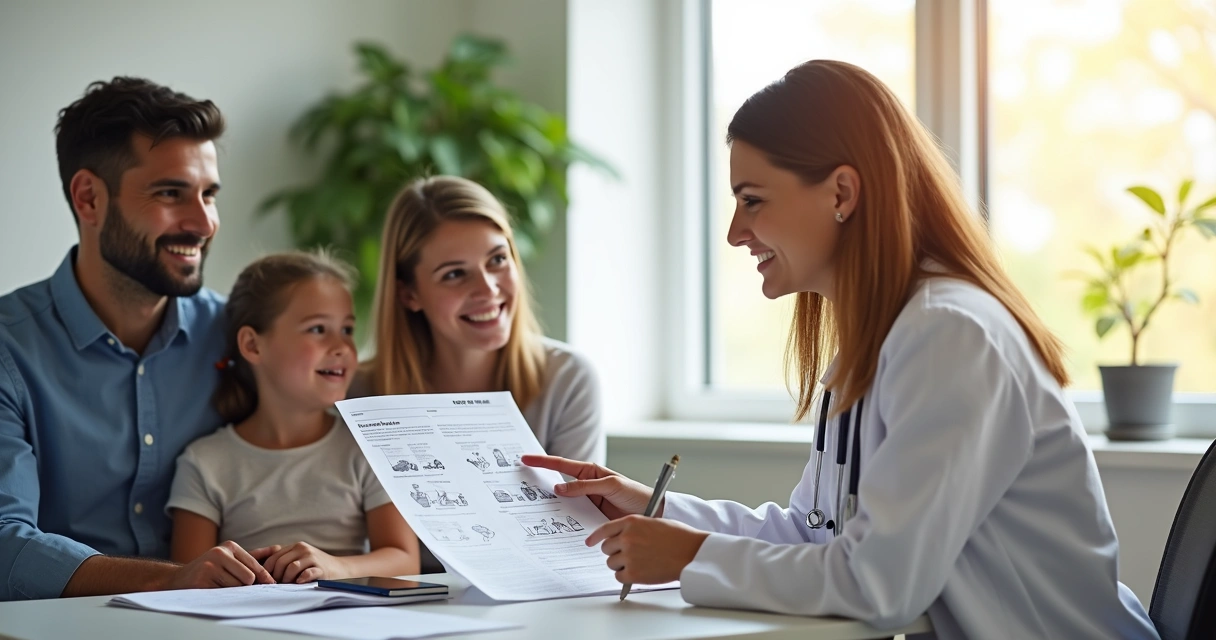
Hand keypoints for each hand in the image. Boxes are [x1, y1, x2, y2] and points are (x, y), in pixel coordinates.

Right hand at [165, 541, 278, 588]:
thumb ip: (254, 556)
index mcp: (230, 546)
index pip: (255, 565)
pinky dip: (221, 595)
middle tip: (233, 584)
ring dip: (232, 591)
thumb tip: (278, 549)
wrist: (180, 579)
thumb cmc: (212, 569)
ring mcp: (210, 565)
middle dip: (245, 586)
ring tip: (220, 585)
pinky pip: (224, 593)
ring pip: (237, 587)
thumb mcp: (232, 559)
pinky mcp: (202, 579)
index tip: (270, 584)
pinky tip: (213, 589)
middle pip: (248, 578)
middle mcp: (220, 552)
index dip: (264, 578)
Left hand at [264, 542, 345, 583]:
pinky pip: (307, 573)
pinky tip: (299, 583)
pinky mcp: (321, 568)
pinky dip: (301, 579)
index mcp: (295, 546)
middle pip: (280, 562)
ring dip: (286, 579)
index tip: (266, 580)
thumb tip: (260, 566)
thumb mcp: (298, 557)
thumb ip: (282, 558)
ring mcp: (312, 558)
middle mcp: (303, 549)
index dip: (266, 570)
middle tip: (277, 585)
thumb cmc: (314, 565)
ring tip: (288, 585)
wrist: (339, 567)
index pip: (273, 556)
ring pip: (291, 567)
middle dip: (275, 576)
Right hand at [521, 454, 653, 519]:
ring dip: (550, 506)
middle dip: (540, 484)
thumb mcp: (611, 485)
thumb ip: (585, 486)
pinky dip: (563, 521)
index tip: (525, 459)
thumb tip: (559, 488)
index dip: (542, 462)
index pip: (561, 464)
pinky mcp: (589, 518)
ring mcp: (586, 503)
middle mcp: (585, 486)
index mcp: (590, 472)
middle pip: (557, 484)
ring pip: (562, 503)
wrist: (651, 513)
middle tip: (520, 485)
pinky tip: (554, 524)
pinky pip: (572, 518)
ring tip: (532, 506)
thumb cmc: (635, 493)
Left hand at [586, 516, 707, 584]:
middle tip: (628, 555)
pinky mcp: (633, 573)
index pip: (604, 529)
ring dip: (621, 565)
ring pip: (611, 563)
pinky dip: (627, 576)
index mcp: (631, 521)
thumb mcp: (653, 522)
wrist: (691, 553)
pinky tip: (640, 572)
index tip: (590, 542)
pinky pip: (619, 576)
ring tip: (639, 563)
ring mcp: (629, 555)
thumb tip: (620, 537)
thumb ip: (634, 527)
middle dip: (615, 552)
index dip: (595, 537)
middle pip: (606, 548)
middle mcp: (627, 537)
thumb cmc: (678, 537)